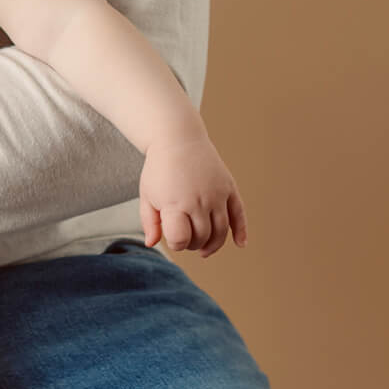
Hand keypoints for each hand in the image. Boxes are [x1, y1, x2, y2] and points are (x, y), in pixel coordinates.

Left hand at [139, 136, 247, 256]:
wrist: (178, 139)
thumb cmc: (159, 169)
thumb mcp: (147, 195)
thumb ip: (150, 221)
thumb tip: (152, 243)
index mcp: (175, 203)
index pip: (180, 239)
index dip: (176, 244)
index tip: (171, 237)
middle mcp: (199, 200)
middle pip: (202, 237)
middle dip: (193, 245)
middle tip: (185, 240)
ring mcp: (216, 194)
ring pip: (221, 231)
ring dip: (213, 244)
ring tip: (203, 249)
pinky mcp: (229, 188)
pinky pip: (239, 214)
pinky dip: (241, 231)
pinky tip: (240, 244)